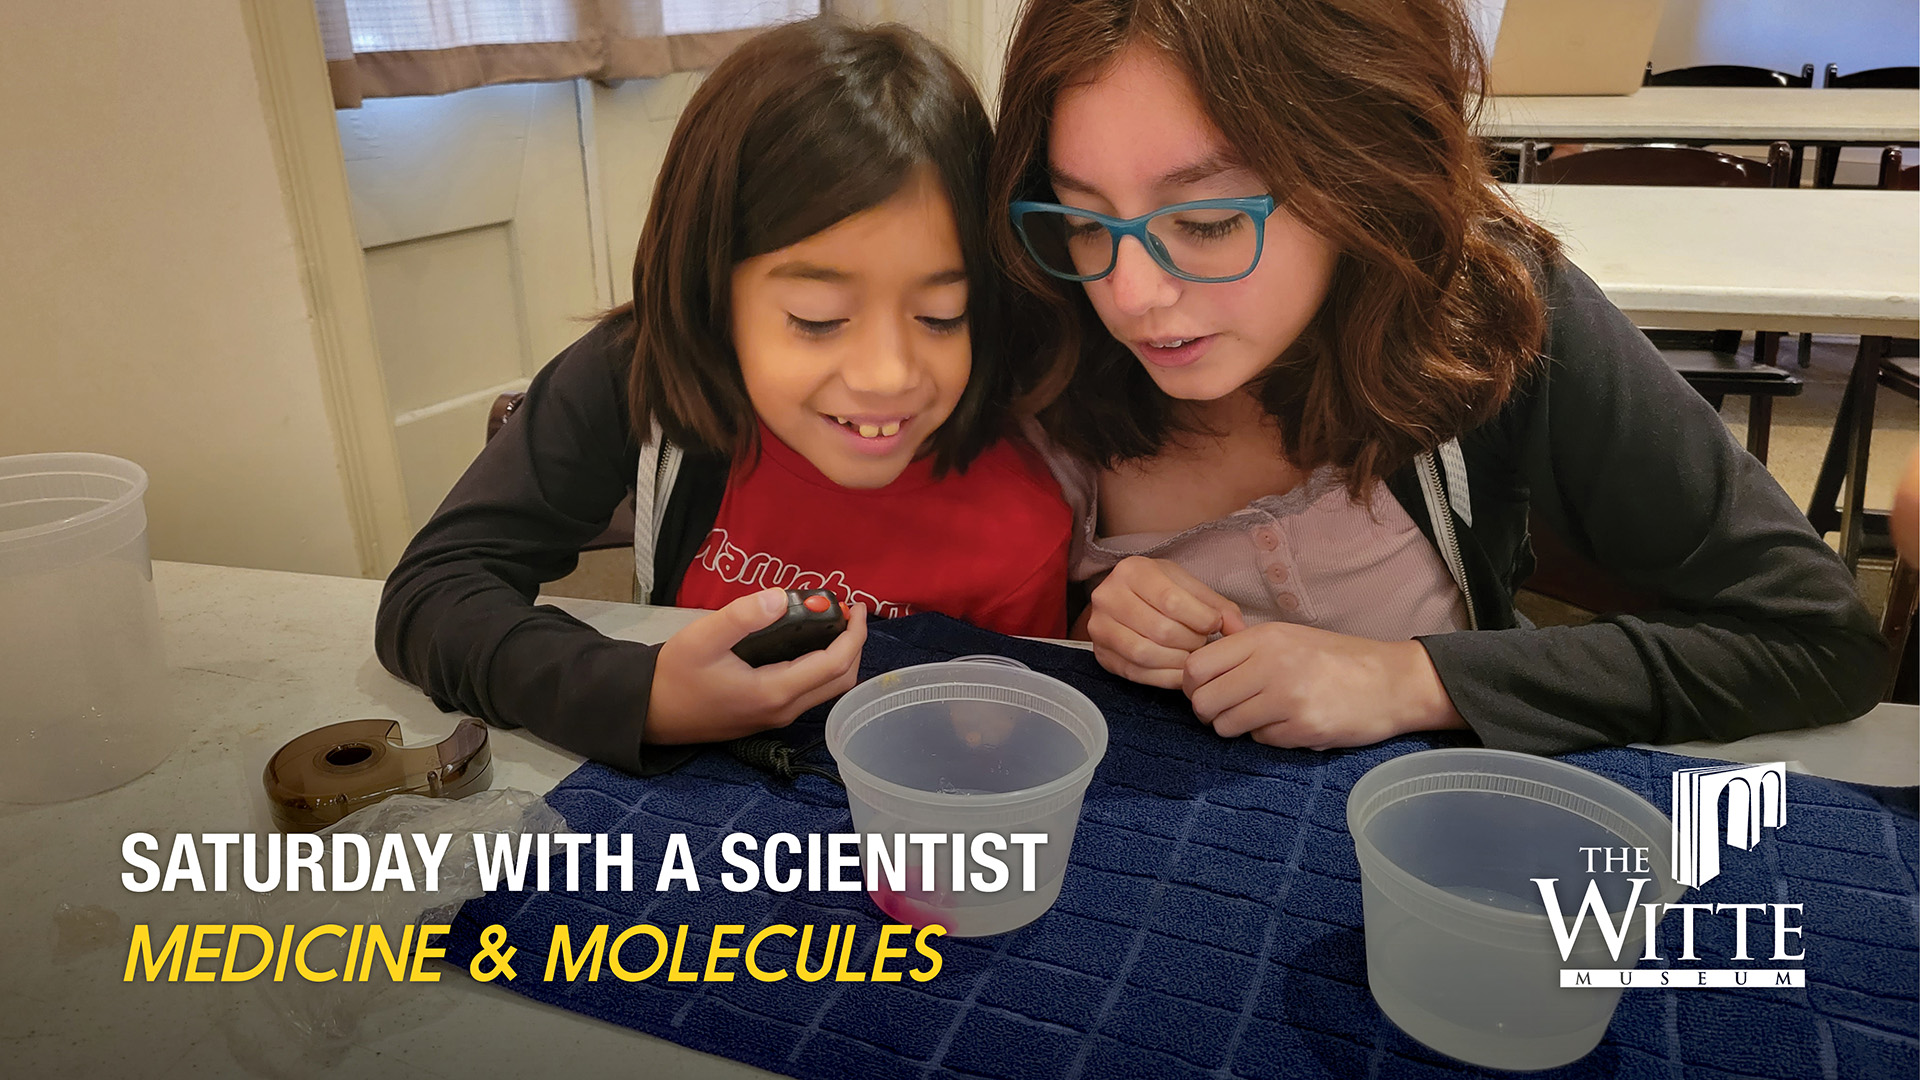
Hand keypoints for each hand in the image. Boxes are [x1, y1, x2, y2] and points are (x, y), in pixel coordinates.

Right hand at [647, 588, 865, 743]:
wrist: (650, 712)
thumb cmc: (675, 675)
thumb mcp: (702, 638)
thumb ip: (742, 616)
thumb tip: (781, 597)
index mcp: (774, 692)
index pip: (835, 664)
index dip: (853, 634)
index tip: (855, 606)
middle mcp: (783, 710)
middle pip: (841, 680)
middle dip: (853, 644)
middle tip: (846, 612)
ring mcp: (776, 717)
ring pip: (827, 689)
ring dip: (838, 656)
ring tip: (830, 622)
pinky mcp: (767, 715)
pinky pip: (809, 692)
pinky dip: (821, 667)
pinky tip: (806, 642)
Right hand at [1085, 556, 1246, 688]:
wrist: (1121, 600)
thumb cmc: (1158, 590)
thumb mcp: (1187, 586)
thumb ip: (1216, 605)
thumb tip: (1239, 630)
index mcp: (1132, 571)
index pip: (1172, 601)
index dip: (1201, 619)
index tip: (1214, 625)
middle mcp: (1109, 596)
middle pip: (1160, 630)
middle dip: (1191, 642)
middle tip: (1202, 642)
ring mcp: (1100, 627)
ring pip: (1146, 654)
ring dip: (1179, 661)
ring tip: (1191, 655)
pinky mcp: (1100, 654)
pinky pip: (1136, 673)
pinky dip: (1165, 677)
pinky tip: (1180, 672)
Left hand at [1182, 622, 1464, 749]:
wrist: (1392, 681)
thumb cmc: (1337, 657)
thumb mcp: (1290, 636)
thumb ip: (1247, 644)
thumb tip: (1205, 653)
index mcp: (1264, 638)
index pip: (1196, 666)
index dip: (1192, 684)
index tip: (1206, 689)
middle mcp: (1271, 665)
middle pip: (1204, 701)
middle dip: (1210, 711)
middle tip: (1227, 710)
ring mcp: (1287, 698)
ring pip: (1227, 726)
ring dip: (1237, 726)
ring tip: (1261, 716)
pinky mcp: (1303, 728)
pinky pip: (1261, 740)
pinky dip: (1269, 736)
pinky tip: (1290, 723)